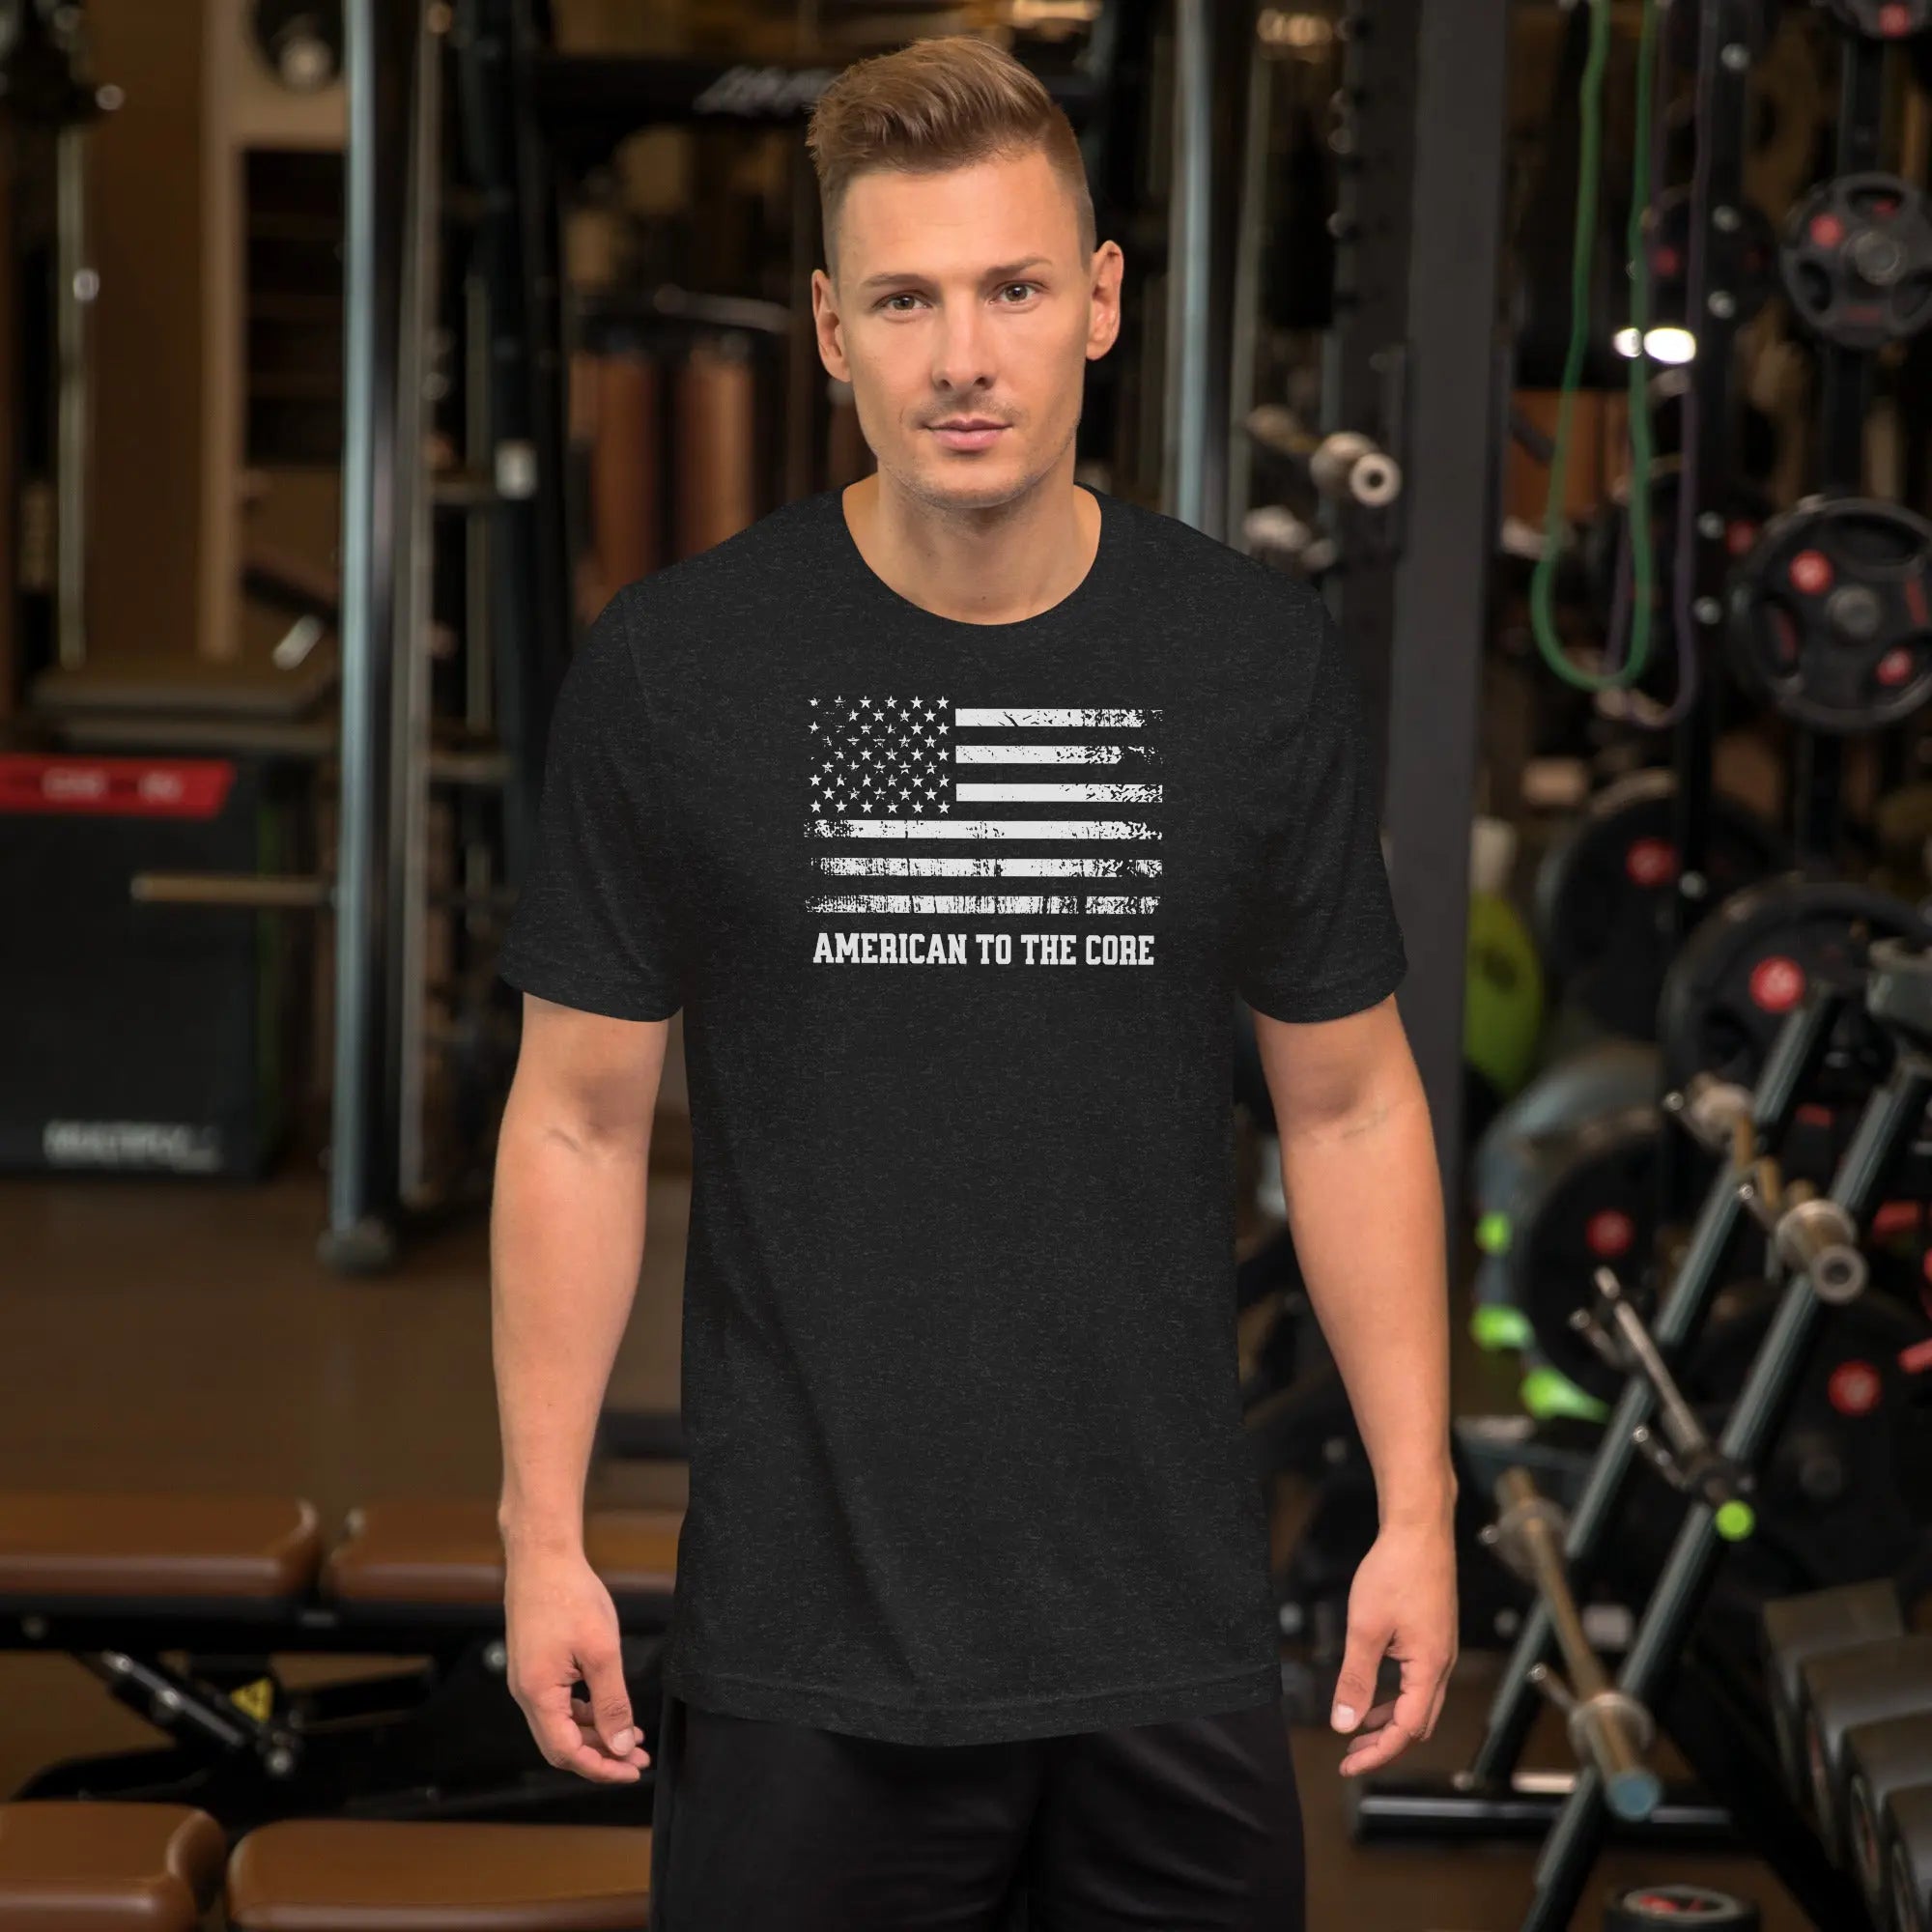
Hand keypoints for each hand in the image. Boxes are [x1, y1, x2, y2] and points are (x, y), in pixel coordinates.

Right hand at [505, 1545, 650, 1782]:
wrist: (543, 1557)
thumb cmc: (570, 1596)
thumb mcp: (601, 1652)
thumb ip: (612, 1703)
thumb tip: (619, 1745)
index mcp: (538, 1694)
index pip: (567, 1752)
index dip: (600, 1767)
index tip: (631, 1770)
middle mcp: (526, 1694)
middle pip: (562, 1745)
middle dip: (601, 1755)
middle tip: (637, 1758)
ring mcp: (528, 1680)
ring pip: (561, 1725)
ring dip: (595, 1734)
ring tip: (632, 1736)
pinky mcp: (534, 1666)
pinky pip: (558, 1704)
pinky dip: (584, 1713)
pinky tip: (609, 1710)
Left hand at [1330, 1514, 1457, 1776]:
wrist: (1419, 1530)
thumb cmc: (1395, 1571)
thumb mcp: (1365, 1628)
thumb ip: (1356, 1679)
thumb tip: (1344, 1723)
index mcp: (1429, 1668)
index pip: (1406, 1730)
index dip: (1377, 1753)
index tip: (1348, 1765)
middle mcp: (1441, 1664)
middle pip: (1417, 1724)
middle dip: (1385, 1744)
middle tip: (1350, 1755)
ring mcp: (1440, 1650)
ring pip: (1419, 1704)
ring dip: (1390, 1721)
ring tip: (1358, 1730)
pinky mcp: (1433, 1637)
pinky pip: (1417, 1682)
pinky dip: (1396, 1697)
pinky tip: (1374, 1692)